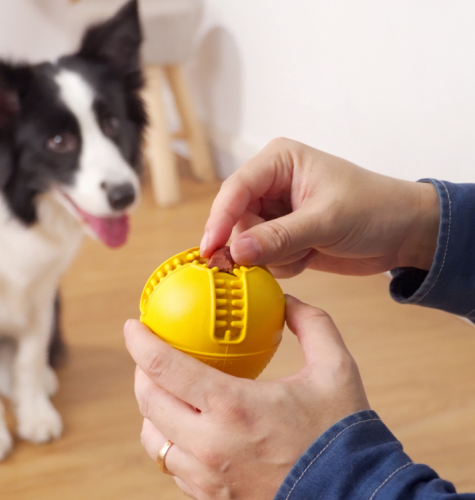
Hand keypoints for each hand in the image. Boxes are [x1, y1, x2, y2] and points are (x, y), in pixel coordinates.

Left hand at [124, 296, 369, 499]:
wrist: (354, 498)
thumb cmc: (341, 434)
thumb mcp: (336, 369)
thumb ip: (311, 324)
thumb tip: (287, 301)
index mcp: (232, 407)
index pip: (165, 367)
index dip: (140, 342)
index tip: (132, 325)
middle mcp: (209, 444)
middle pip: (148, 401)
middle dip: (141, 370)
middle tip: (150, 352)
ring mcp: (206, 477)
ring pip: (153, 438)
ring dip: (151, 408)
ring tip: (165, 389)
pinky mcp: (212, 498)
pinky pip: (172, 465)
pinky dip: (169, 439)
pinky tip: (186, 424)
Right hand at [200, 138, 439, 276]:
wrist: (404, 233)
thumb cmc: (374, 209)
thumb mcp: (326, 221)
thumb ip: (279, 237)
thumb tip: (236, 251)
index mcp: (280, 162)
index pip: (236, 189)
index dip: (220, 219)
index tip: (211, 249)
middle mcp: (271, 184)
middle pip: (237, 219)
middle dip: (254, 243)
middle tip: (281, 254)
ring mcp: (276, 212)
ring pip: (248, 242)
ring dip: (274, 256)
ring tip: (308, 250)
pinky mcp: (283, 236)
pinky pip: (263, 257)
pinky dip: (284, 264)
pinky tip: (309, 256)